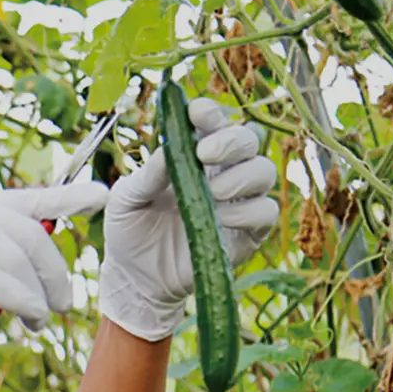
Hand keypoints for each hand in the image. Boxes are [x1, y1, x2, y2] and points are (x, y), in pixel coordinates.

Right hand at [0, 181, 108, 390]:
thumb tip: (39, 275)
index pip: (26, 199)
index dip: (66, 197)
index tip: (101, 195)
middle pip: (30, 235)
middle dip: (54, 272)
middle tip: (63, 304)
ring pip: (20, 261)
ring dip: (39, 296)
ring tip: (40, 320)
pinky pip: (3, 283)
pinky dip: (22, 304)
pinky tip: (29, 320)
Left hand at [100, 97, 278, 341]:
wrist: (136, 278)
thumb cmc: (130, 230)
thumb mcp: (126, 199)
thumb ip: (147, 174)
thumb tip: (170, 147)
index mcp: (192, 155)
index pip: (213, 122)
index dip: (210, 113)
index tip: (196, 114)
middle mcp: (221, 172)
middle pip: (248, 139)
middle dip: (231, 140)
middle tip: (205, 154)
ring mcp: (238, 202)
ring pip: (264, 171)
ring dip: (241, 176)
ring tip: (212, 192)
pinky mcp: (248, 233)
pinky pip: (266, 212)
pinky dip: (248, 211)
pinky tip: (221, 218)